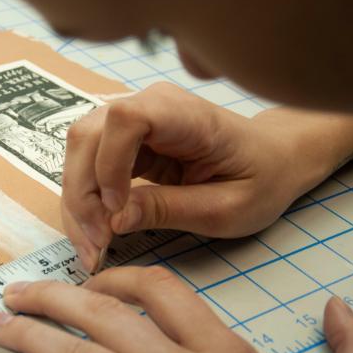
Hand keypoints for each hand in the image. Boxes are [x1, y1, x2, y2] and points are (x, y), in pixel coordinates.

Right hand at [61, 82, 332, 271]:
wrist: (275, 159)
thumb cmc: (261, 179)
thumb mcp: (225, 208)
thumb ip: (169, 209)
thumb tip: (112, 221)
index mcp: (186, 115)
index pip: (125, 118)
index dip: (109, 163)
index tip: (116, 210)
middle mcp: (151, 104)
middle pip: (88, 136)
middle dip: (82, 195)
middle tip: (94, 248)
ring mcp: (134, 117)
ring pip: (80, 150)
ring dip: (77, 200)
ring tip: (93, 246)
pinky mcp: (125, 138)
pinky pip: (90, 162)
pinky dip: (86, 199)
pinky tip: (96, 231)